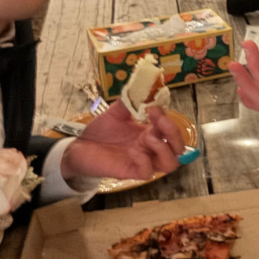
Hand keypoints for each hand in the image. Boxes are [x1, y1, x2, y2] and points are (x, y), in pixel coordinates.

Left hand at [60, 102, 183, 181]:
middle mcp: (150, 149)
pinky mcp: (129, 172)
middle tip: (159, 121)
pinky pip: (147, 173)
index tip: (152, 107)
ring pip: (170, 164)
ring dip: (163, 148)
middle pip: (179, 149)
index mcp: (150, 134)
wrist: (80, 146)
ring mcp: (142, 161)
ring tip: (148, 138)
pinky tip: (133, 151)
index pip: (170, 130)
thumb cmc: (100, 131)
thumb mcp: (116, 112)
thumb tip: (142, 85)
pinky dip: (144, 161)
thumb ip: (130, 101)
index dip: (167, 118)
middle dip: (174, 133)